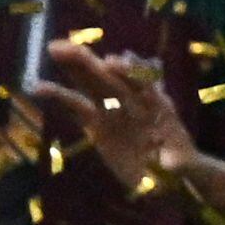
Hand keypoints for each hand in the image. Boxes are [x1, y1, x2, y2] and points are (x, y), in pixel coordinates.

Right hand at [25, 38, 193, 197]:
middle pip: (110, 76)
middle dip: (88, 60)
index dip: (128, 71)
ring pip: (91, 85)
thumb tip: (175, 165)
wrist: (167, 177)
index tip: (112, 63)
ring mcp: (113, 111)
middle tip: (64, 46)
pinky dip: (59, 96)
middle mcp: (133, 101)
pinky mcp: (97, 125)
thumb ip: (180, 164)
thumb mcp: (185, 167)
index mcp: (157, 104)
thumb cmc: (180, 169)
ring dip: (72, 67)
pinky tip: (38, 88)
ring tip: (52, 51)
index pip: (142, 82)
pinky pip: (76, 107)